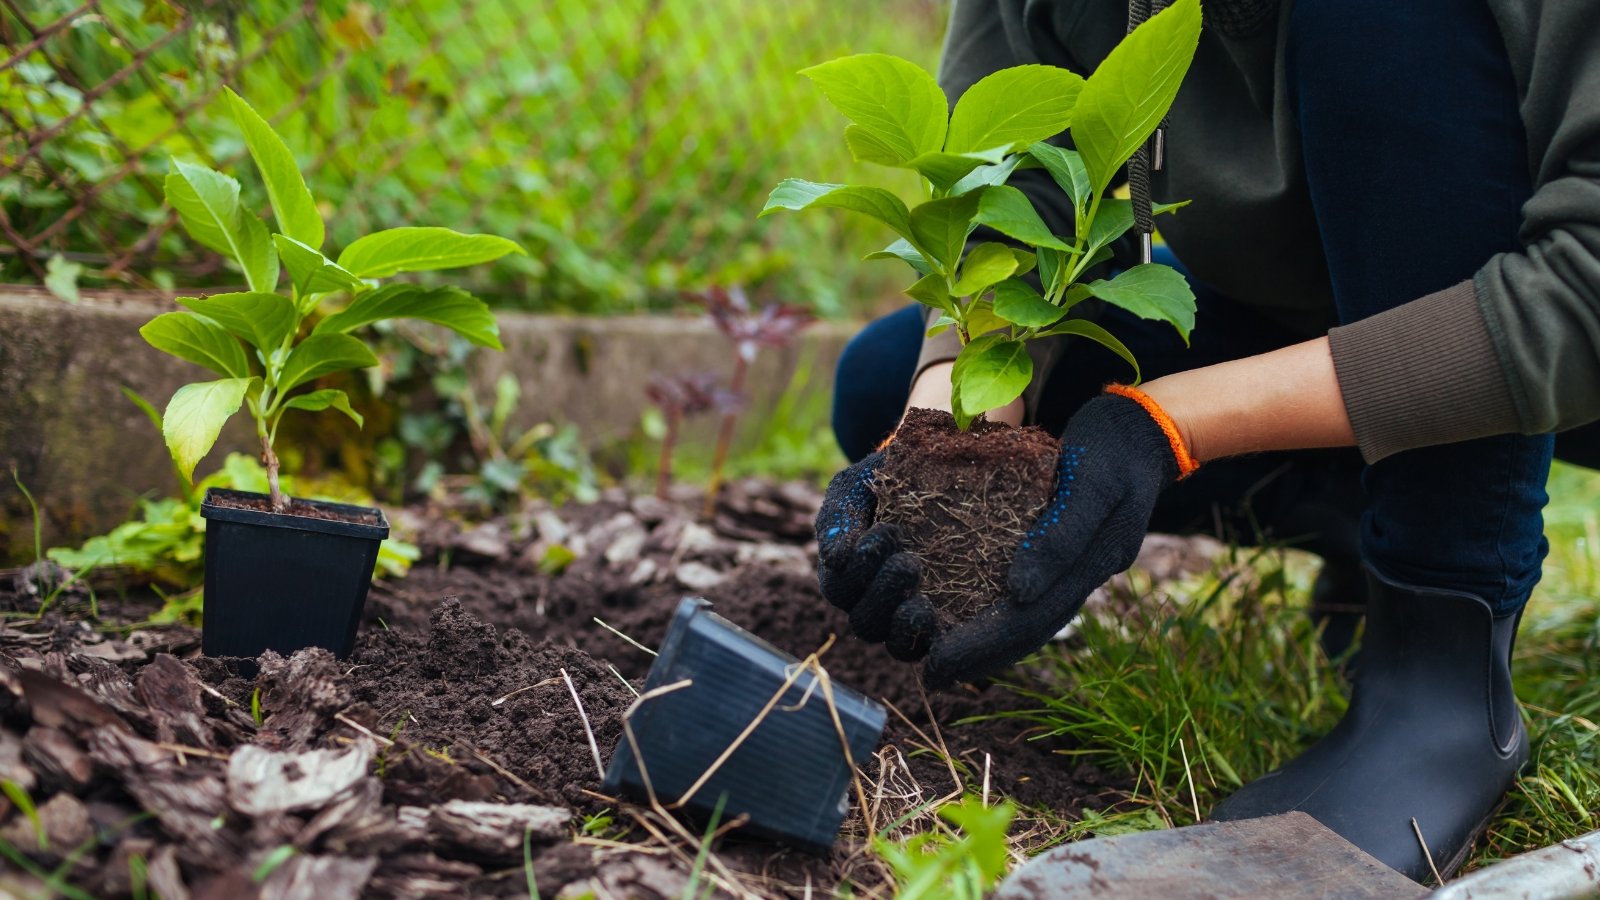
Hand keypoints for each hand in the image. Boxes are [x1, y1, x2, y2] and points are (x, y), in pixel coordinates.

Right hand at [815, 452, 938, 659]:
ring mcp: (906, 614)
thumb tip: (835, 560)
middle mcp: (873, 600)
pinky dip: (933, 639)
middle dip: (883, 595)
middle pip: (864, 622)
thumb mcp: (855, 487)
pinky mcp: (945, 620)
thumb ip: (838, 518)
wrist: (939, 470)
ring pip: (894, 643)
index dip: (858, 570)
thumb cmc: (888, 478)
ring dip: (904, 625)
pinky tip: (941, 617)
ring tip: (922, 602)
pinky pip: (931, 647)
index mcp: (847, 572)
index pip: (840, 590)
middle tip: (909, 562)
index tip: (887, 530)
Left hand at [922, 388, 1193, 687]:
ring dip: (989, 641)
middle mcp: (1087, 574)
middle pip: (1029, 629)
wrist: (1145, 427)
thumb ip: (1059, 535)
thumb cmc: (1112, 445)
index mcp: (1094, 563)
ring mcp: (1081, 566)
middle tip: (929, 673)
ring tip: (940, 653)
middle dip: (979, 654)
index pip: (1032, 620)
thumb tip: (1018, 593)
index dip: (983, 646)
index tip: (937, 663)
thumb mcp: (1091, 480)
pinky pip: (1034, 594)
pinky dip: (1000, 610)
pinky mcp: (1070, 553)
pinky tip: (969, 614)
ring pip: (1032, 619)